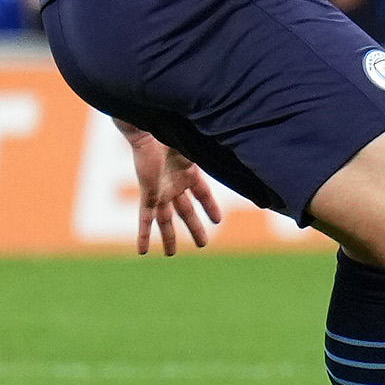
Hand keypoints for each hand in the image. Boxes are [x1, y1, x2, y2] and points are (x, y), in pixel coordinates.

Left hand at [122, 122, 222, 254]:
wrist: (147, 130)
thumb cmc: (171, 133)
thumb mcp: (196, 147)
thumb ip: (213, 153)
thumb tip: (241, 149)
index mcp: (188, 172)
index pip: (203, 195)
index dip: (210, 208)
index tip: (218, 220)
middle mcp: (174, 184)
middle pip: (186, 212)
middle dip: (194, 228)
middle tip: (202, 244)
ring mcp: (160, 190)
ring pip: (165, 220)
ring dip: (169, 237)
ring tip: (170, 254)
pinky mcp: (147, 193)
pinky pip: (145, 219)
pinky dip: (144, 235)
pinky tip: (142, 251)